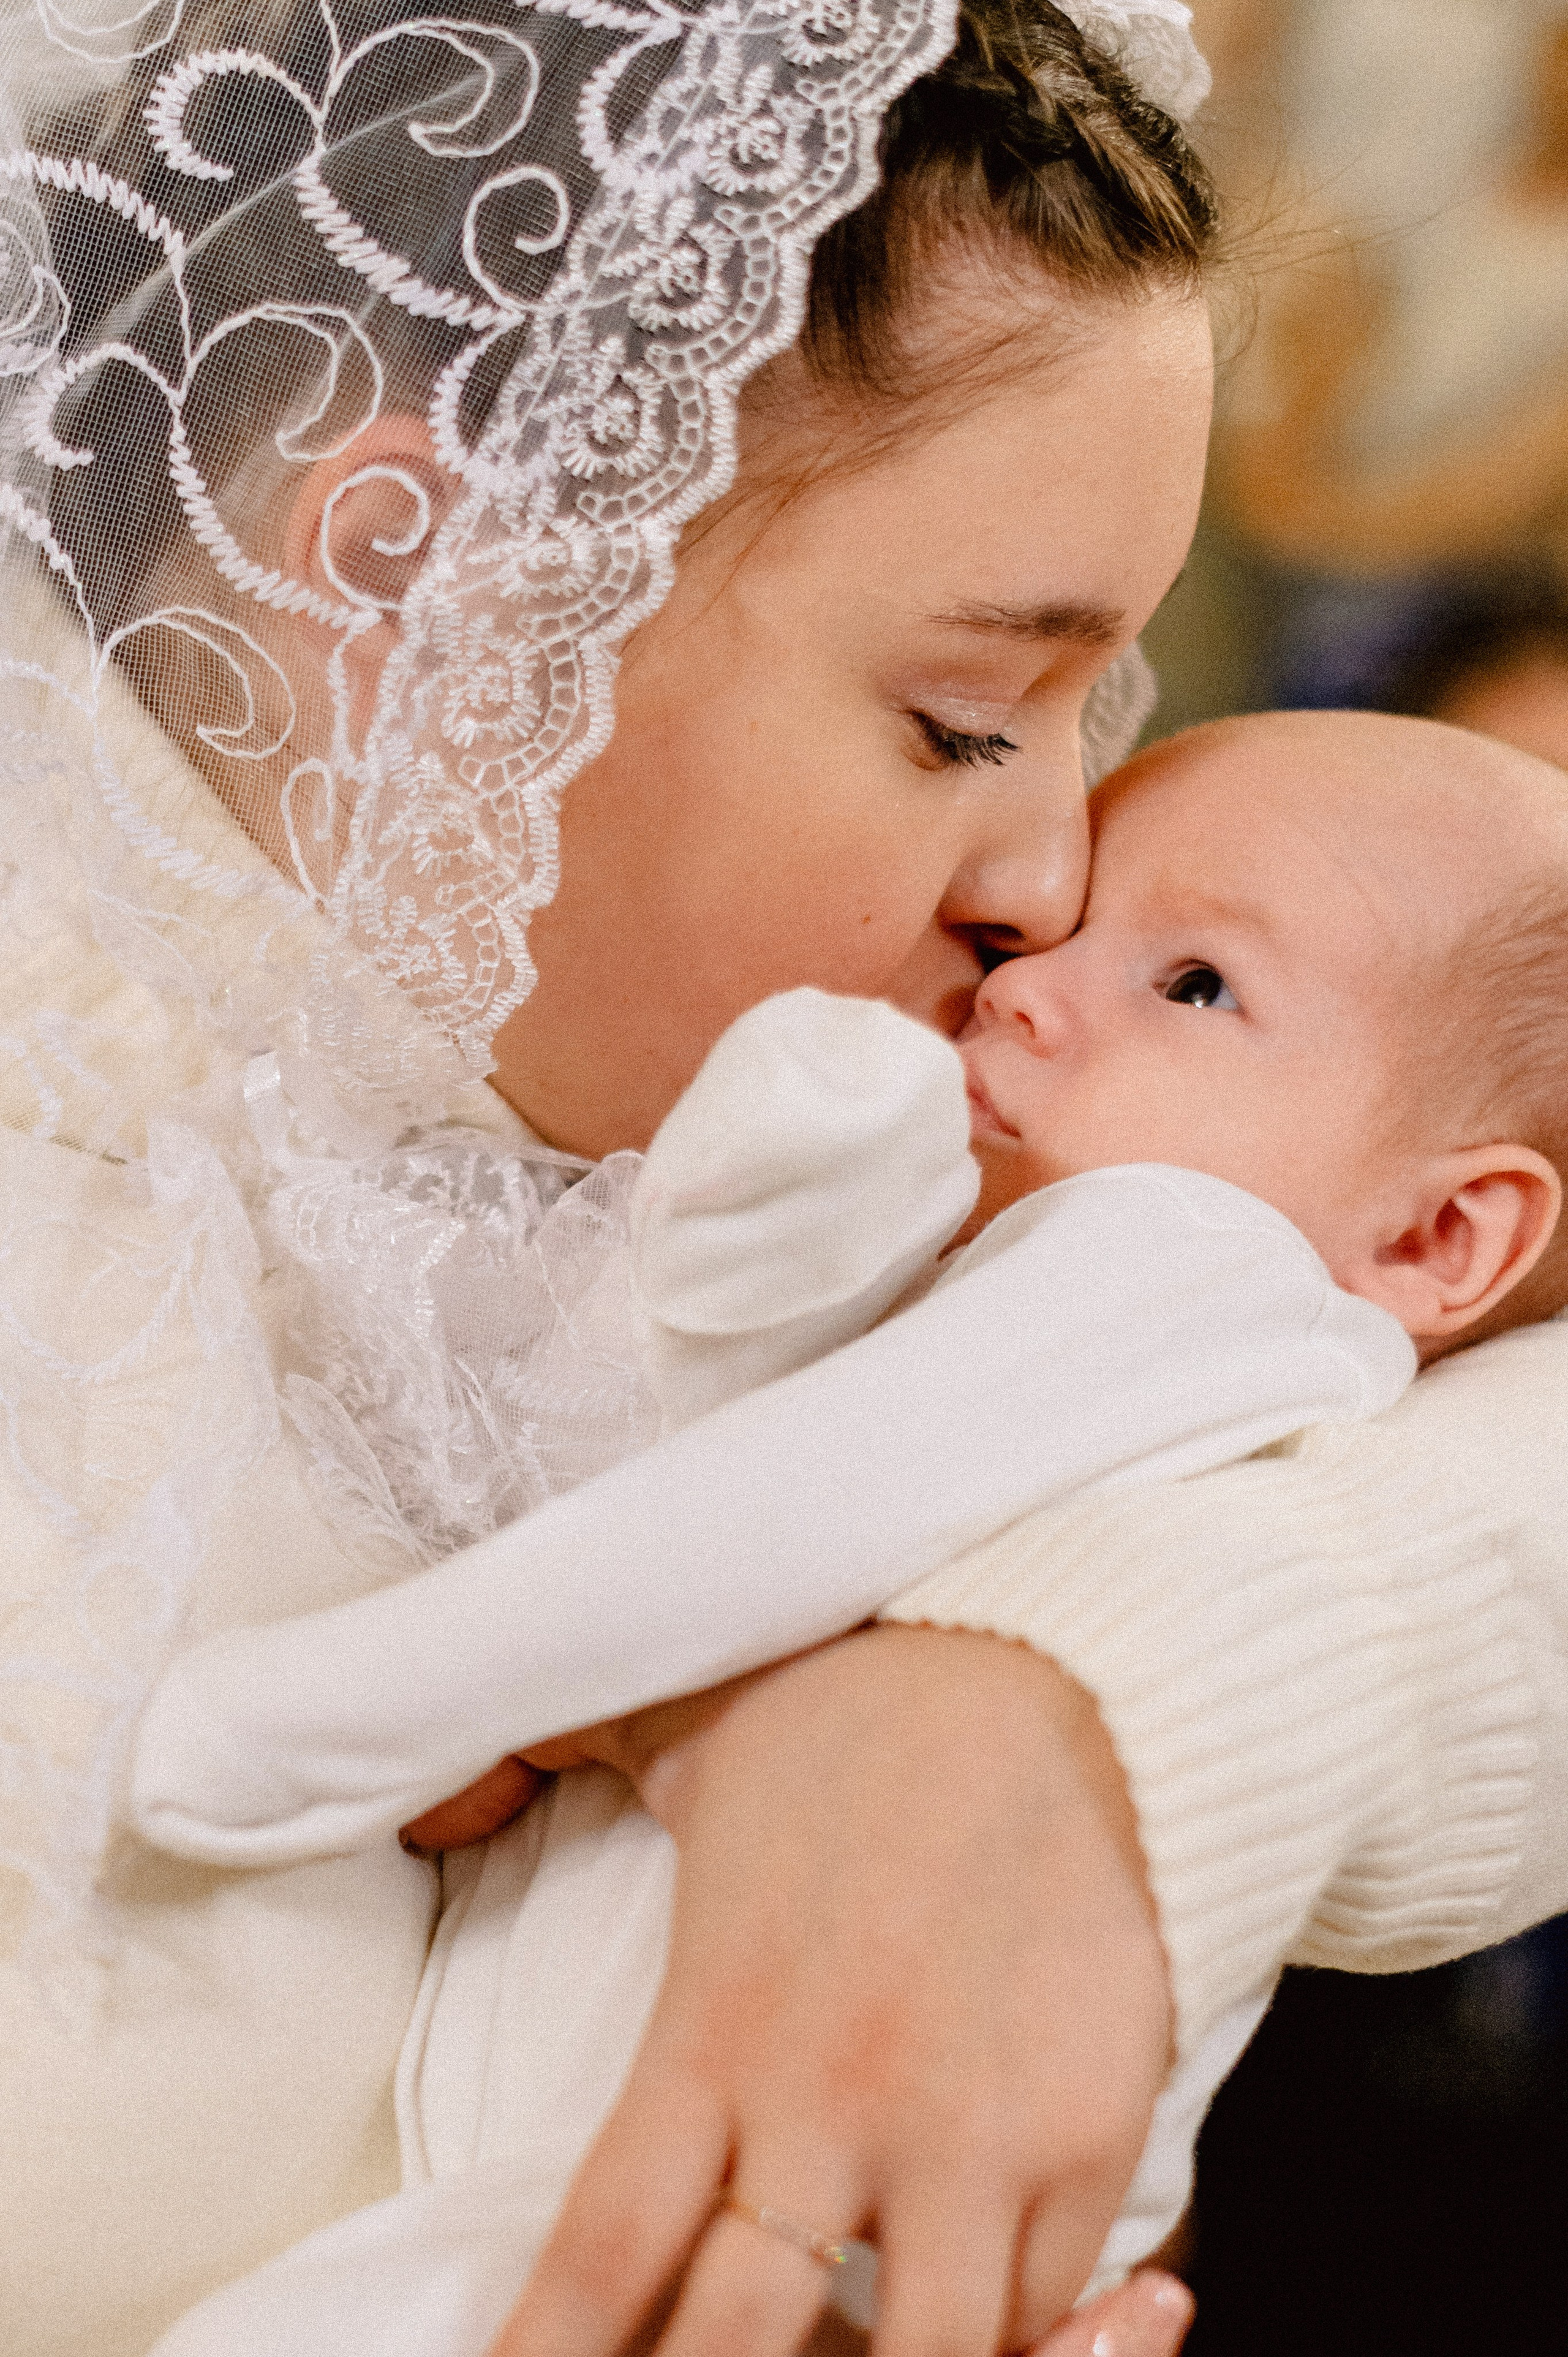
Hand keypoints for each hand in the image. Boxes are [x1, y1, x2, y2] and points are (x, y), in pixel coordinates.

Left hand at [488, 1624, 1172, 2356]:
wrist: (1058, 1672)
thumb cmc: (851, 1710)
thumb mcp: (670, 1724)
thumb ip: (532, 1763)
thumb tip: (423, 1818)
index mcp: (714, 2024)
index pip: (599, 2259)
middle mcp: (832, 2102)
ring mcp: (969, 2132)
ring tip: (849, 2353)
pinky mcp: (1086, 2131)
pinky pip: (1041, 2308)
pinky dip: (1005, 2331)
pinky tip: (977, 2313)